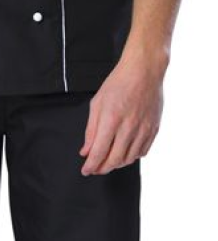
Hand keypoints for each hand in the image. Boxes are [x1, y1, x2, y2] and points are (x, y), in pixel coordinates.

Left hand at [78, 51, 163, 174]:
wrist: (144, 70)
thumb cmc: (119, 82)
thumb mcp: (98, 102)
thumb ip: (91, 129)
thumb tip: (86, 150)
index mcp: (112, 118)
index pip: (99, 152)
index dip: (91, 165)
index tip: (86, 170)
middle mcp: (129, 127)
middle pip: (114, 160)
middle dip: (102, 168)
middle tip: (96, 168)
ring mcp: (143, 129)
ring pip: (129, 159)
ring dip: (117, 164)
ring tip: (109, 160)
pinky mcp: (154, 129)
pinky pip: (142, 152)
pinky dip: (132, 156)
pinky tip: (125, 152)